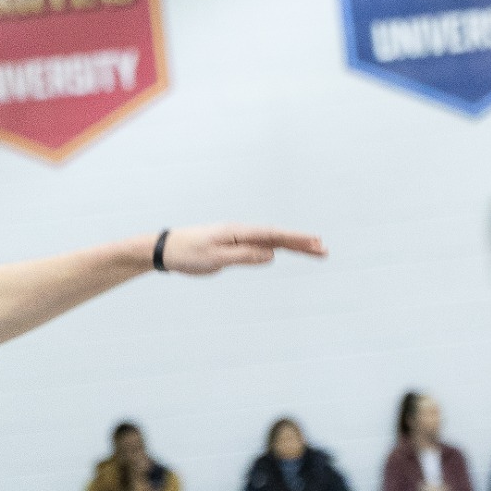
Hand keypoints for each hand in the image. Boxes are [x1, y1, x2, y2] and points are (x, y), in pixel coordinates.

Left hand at [157, 224, 326, 275]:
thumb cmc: (187, 254)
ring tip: (314, 251)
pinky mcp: (232, 246)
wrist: (165, 249)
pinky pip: (259, 246)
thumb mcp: (214, 259)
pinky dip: (276, 248)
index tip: (315, 243)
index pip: (272, 235)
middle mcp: (240, 232)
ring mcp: (237, 238)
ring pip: (270, 241)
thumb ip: (243, 257)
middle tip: (324, 250)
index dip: (295, 240)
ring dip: (292, 246)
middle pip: (277, 237)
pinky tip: (286, 251)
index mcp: (237, 232)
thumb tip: (271, 255)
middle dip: (301, 243)